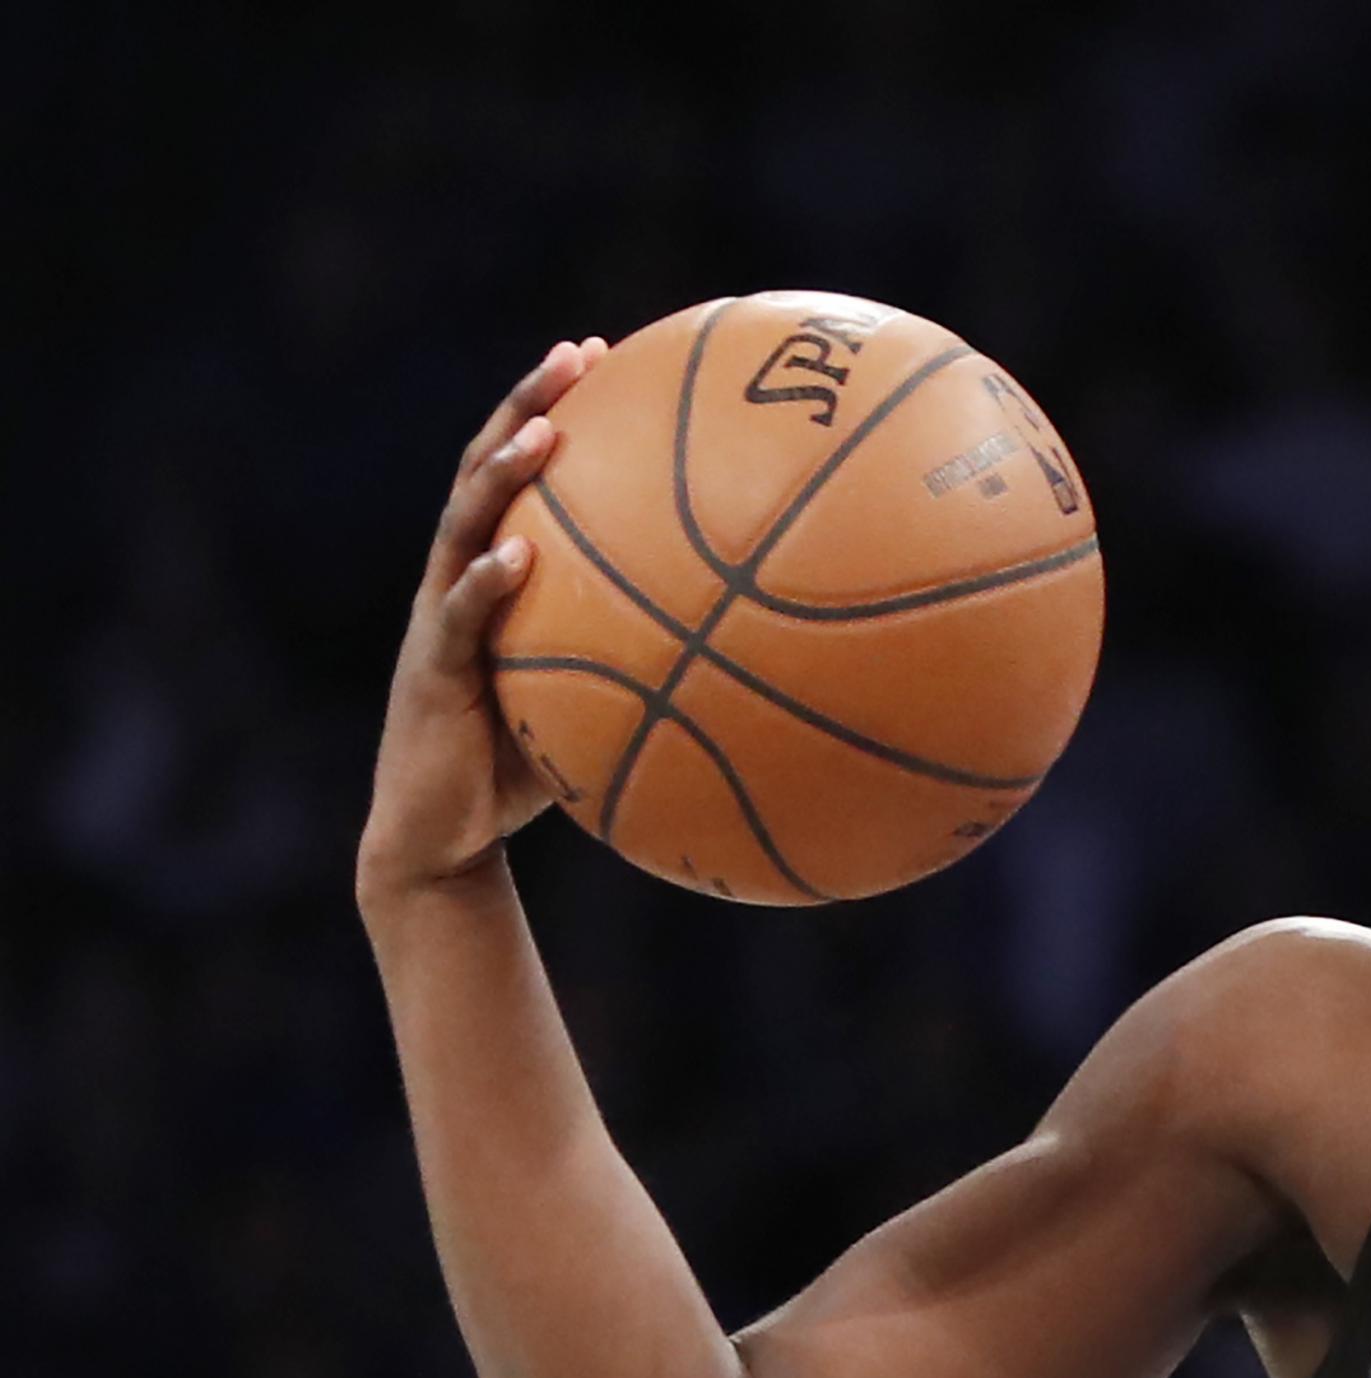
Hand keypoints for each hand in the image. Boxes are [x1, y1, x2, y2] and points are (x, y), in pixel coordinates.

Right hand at [355, 336, 607, 907]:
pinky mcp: (430, 673)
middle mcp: (457, 583)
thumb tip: (750, 651)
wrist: (443, 841)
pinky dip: (487, 585)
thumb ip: (643, 666)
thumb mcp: (593, 705)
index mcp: (493, 578)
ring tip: (542, 432)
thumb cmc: (522, 774)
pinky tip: (517, 558)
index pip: (519, 475)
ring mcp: (438, 623)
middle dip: (528, 405)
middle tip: (574, 354)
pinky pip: (461, 622)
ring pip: (462, 527)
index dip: (550, 409)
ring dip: (500, 474)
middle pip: (485, 471)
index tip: (601, 354)